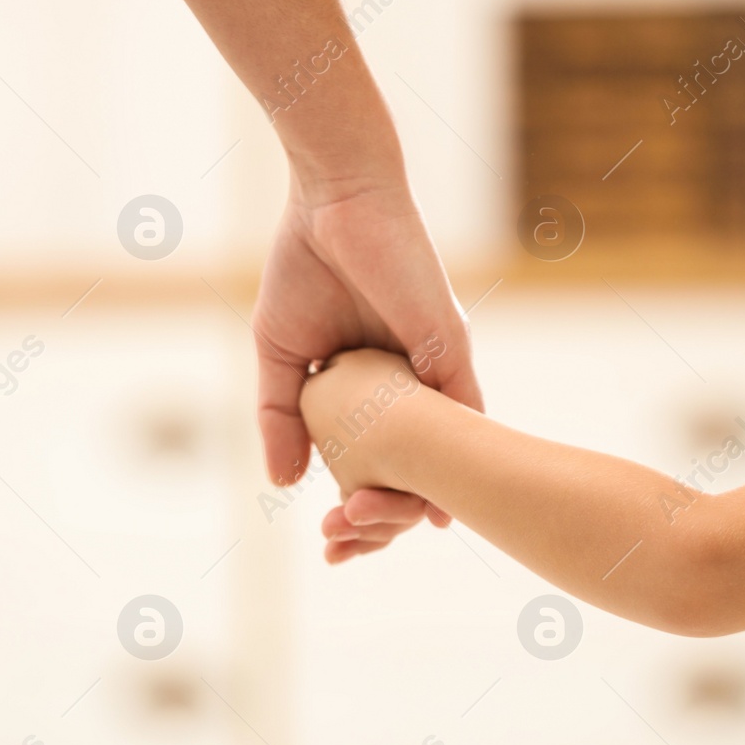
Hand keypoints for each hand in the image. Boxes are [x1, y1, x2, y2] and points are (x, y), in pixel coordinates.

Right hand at [251, 173, 482, 559]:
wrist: (334, 201)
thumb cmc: (306, 264)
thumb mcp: (281, 353)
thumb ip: (281, 416)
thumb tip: (282, 484)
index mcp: (374, 379)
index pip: (374, 449)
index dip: (358, 490)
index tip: (335, 533)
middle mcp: (412, 379)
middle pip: (414, 456)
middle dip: (394, 505)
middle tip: (362, 544)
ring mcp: (436, 365)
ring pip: (445, 447)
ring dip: (426, 493)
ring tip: (404, 536)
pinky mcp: (451, 346)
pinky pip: (463, 414)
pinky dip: (454, 461)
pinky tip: (439, 506)